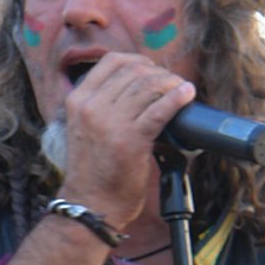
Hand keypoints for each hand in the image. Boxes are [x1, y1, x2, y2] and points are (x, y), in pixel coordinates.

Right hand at [57, 53, 194, 232]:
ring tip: (181, 89)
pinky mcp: (131, 140)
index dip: (137, 60)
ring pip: (148, 86)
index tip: (151, 70)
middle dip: (158, 73)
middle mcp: (90, 107)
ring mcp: (110, 122)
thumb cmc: (93, 170)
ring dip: (170, 84)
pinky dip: (177, 98)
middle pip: (133, 71)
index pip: (111, 61)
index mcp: (77, 100)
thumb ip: (101, 105)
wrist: (90, 204)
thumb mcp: (84, 128)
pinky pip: (159, 110)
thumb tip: (137, 85)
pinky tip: (187, 95)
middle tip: (171, 83)